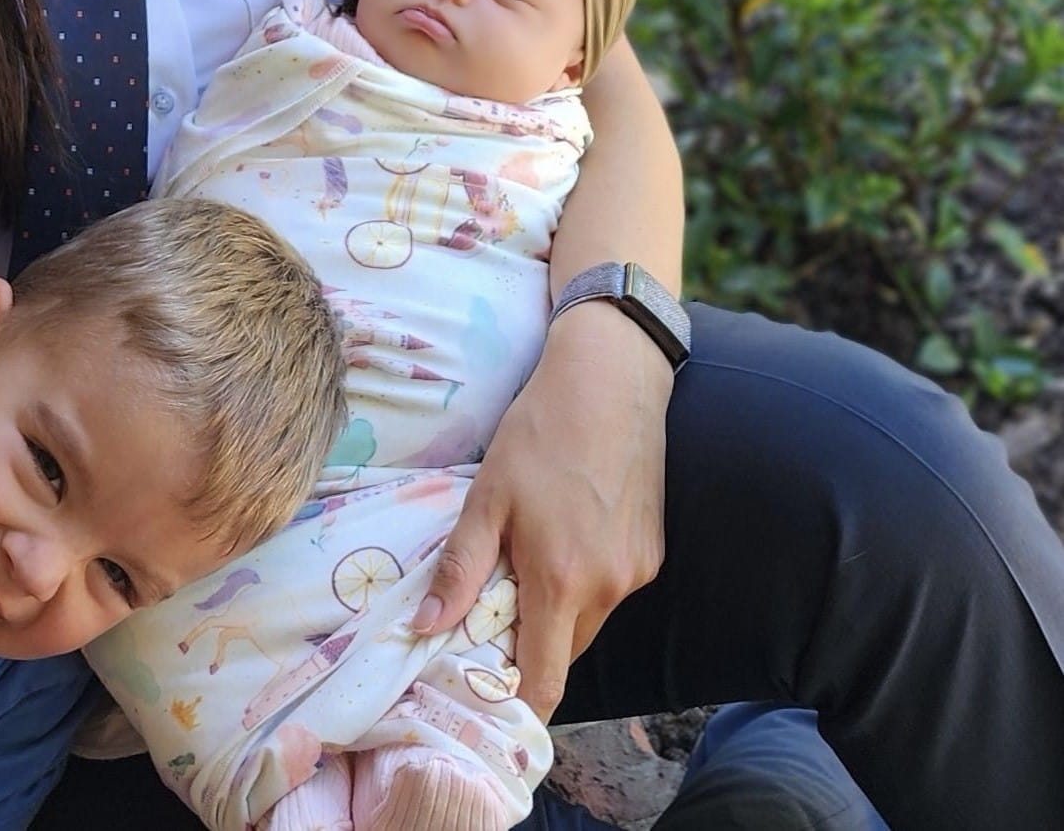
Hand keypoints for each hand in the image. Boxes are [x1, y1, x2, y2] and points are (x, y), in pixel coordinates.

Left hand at [412, 304, 672, 719]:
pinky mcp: (654, 552)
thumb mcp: (487, 497)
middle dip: (530, 643)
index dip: (517, 699)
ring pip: (589, 619)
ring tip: (526, 560)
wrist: (611, 381)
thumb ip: (460, 568)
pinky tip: (566, 533)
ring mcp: (638, 571)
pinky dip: (586, 579)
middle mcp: (609, 587)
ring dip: (558, 609)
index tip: (486, 694)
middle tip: (491, 610)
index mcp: (562, 580)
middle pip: (565, 651)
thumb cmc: (539, 433)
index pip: (546, 680)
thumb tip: (426, 626)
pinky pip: (612, 587)